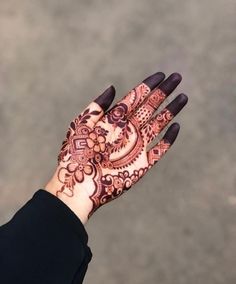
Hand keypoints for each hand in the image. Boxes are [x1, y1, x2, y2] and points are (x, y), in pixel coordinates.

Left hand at [45, 72, 187, 223]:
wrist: (78, 186)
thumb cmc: (75, 155)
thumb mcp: (82, 125)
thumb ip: (98, 106)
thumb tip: (113, 88)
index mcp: (114, 120)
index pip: (135, 97)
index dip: (148, 85)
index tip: (161, 75)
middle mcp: (127, 130)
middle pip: (149, 107)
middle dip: (163, 92)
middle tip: (177, 77)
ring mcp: (136, 147)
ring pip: (158, 124)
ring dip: (170, 111)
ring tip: (183, 97)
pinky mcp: (142, 164)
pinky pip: (159, 150)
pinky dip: (168, 139)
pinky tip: (176, 126)